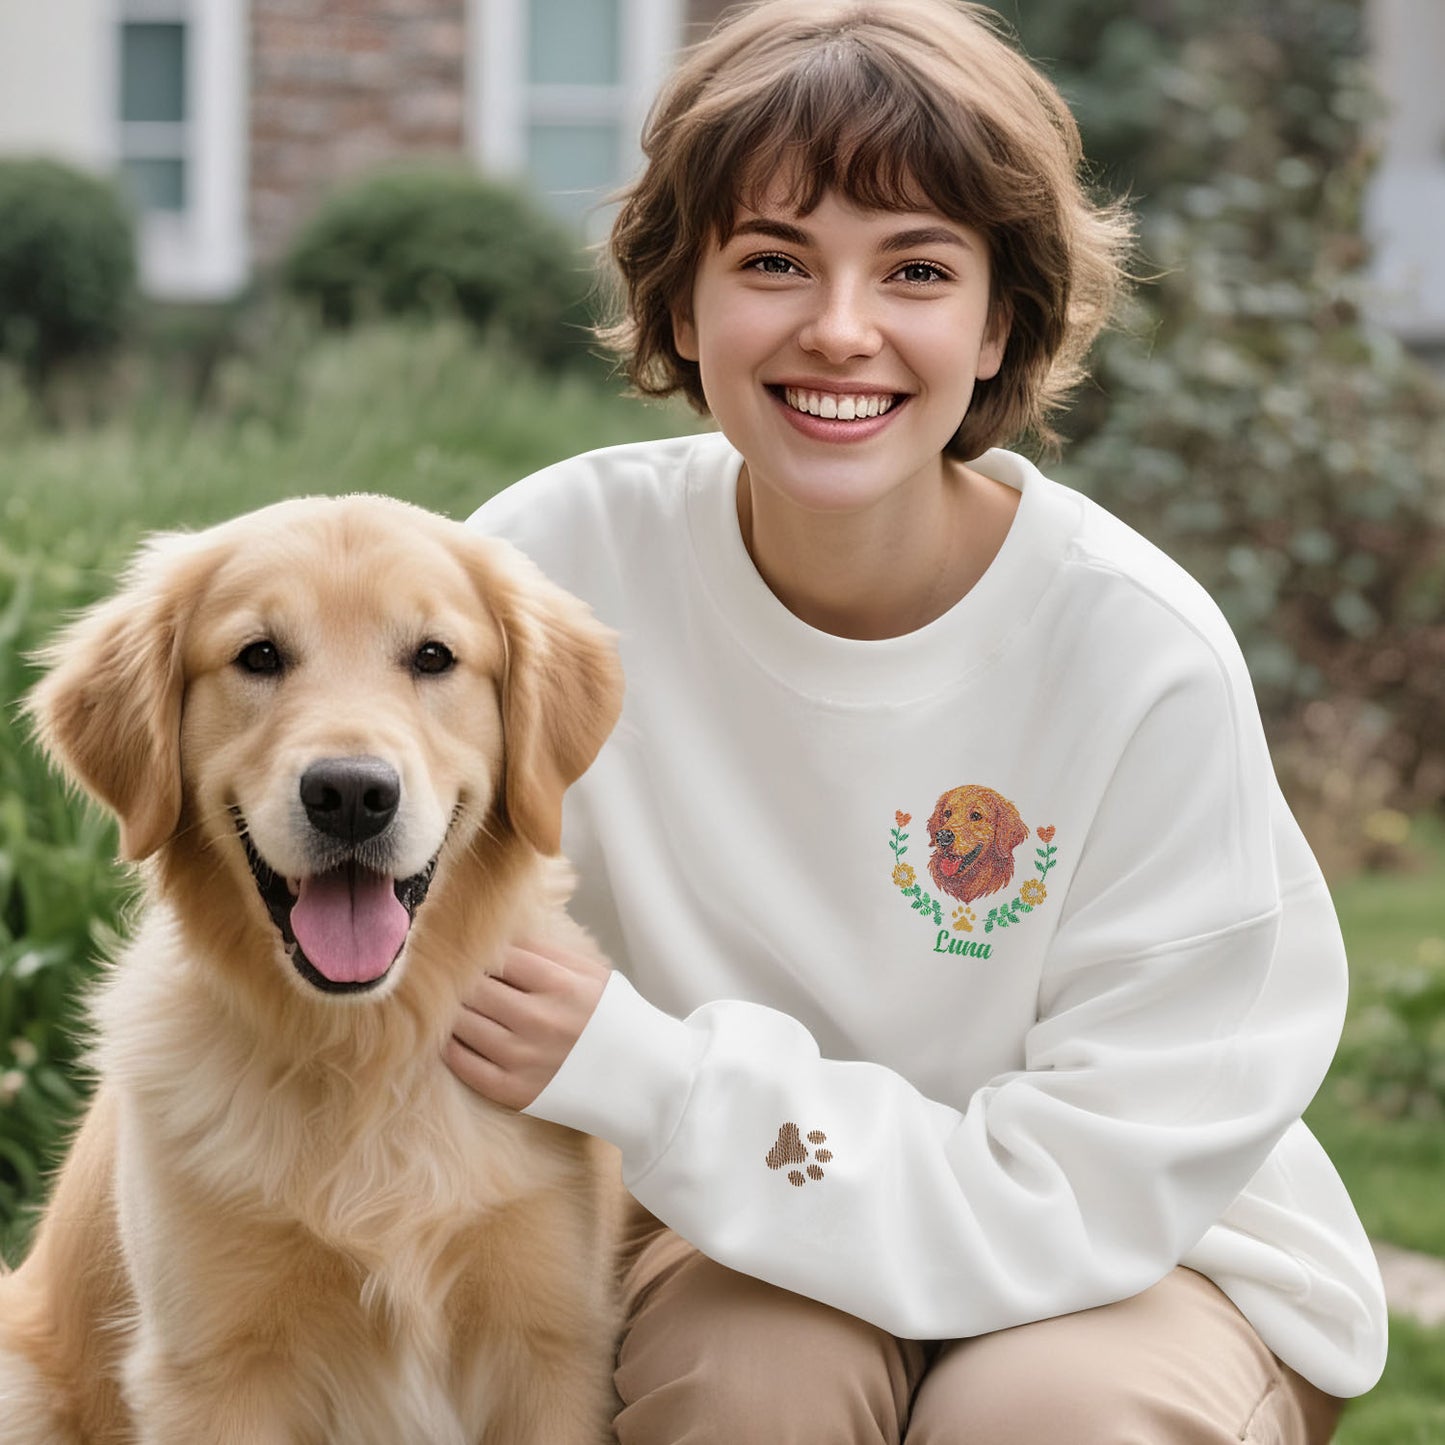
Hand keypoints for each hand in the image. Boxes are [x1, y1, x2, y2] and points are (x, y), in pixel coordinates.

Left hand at [445, 937, 608, 1109]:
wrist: (643, 1081)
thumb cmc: (616, 1022)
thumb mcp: (593, 976)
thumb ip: (548, 954)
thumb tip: (503, 937)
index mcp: (560, 986)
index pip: (498, 957)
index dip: (481, 952)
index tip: (472, 953)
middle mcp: (538, 1020)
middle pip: (473, 988)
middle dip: (462, 980)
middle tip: (455, 977)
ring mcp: (523, 1058)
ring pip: (462, 1023)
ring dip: (454, 1010)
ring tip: (455, 1004)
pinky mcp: (513, 1091)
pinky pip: (463, 1064)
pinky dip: (451, 1046)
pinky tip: (454, 1035)